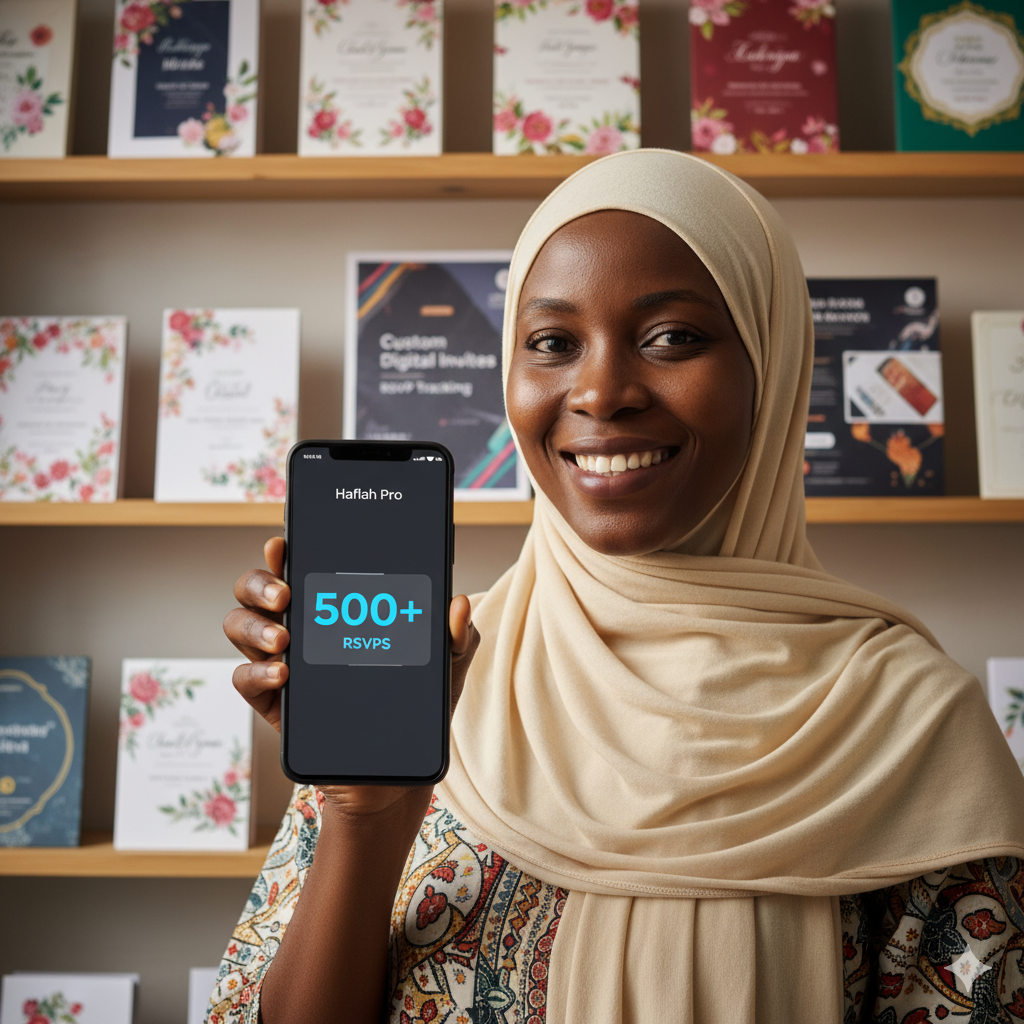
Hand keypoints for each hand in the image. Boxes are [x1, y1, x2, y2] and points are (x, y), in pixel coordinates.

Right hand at [223, 537, 479, 813]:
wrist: (397, 772)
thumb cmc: (416, 706)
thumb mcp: (444, 666)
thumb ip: (455, 634)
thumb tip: (458, 603)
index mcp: (332, 608)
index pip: (299, 567)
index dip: (284, 552)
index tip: (285, 544)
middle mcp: (299, 627)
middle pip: (254, 590)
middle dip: (261, 582)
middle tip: (286, 595)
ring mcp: (280, 663)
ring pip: (239, 625)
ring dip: (254, 626)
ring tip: (284, 640)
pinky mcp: (273, 704)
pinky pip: (244, 680)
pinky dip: (256, 673)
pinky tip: (282, 674)